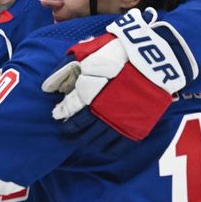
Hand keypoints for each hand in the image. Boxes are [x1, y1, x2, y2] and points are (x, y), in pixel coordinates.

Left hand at [42, 8, 192, 139]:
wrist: (153, 56)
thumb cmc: (117, 51)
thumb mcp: (86, 53)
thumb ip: (64, 70)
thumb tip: (47, 87)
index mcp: (90, 97)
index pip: (71, 117)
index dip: (64, 120)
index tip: (59, 118)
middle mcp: (104, 113)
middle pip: (84, 133)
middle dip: (73, 135)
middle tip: (67, 135)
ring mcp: (121, 122)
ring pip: (100, 141)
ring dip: (89, 143)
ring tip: (83, 141)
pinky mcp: (138, 126)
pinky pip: (120, 146)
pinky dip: (109, 150)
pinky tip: (103, 149)